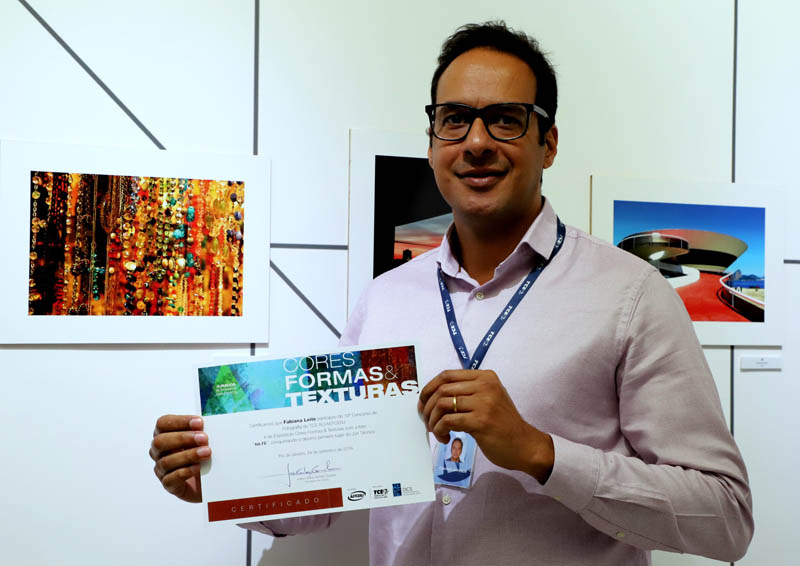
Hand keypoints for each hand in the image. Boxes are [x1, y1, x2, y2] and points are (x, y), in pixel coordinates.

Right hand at [150, 414, 210, 502]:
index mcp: (164, 435)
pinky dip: (186, 471)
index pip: (163, 423)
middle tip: (204, 438)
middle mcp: (158, 452)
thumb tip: (207, 425)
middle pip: (160, 442)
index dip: (180, 421)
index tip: (199, 422)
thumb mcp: (200, 441)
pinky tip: (198, 467)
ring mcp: (161, 469)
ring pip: (166, 461)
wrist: (207, 482)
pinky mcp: (169, 484)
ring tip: (206, 452)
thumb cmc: (201, 455)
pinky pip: (172, 478)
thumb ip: (200, 432)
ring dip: (188, 455)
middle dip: (183, 438)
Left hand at [418, 369, 553, 483]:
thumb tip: (434, 395)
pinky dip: (440, 430)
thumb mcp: (489, 399)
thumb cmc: (503, 425)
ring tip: (436, 431)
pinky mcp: (480, 421)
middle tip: (426, 420)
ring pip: (442, 404)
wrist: (525, 445)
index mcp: (485, 377)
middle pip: (442, 389)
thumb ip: (468, 392)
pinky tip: (445, 438)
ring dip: (433, 420)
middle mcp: (485, 386)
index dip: (429, 388)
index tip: (423, 403)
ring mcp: (484, 403)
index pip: (447, 375)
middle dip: (427, 406)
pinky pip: (448, 421)